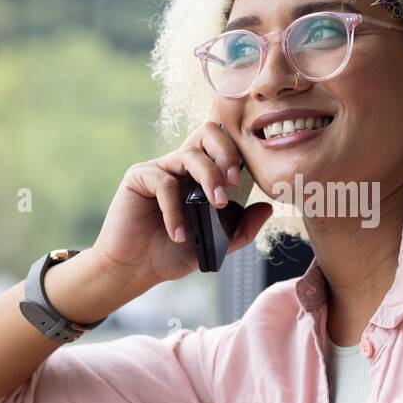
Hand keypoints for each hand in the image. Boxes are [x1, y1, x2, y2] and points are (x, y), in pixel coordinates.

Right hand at [91, 119, 273, 285]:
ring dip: (208, 177)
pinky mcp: (139, 177)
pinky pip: (163, 182)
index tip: (247, 180)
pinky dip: (174, 210)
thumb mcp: (215, 245)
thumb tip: (267, 209)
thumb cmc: (172, 253)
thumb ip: (241, 230)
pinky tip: (176, 234)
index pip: (222, 146)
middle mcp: (181, 165)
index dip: (238, 153)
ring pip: (190, 155)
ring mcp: (160, 169)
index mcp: (201, 175)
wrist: (135, 269)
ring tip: (215, 204)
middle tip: (233, 182)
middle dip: (226, 152)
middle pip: (208, 133)